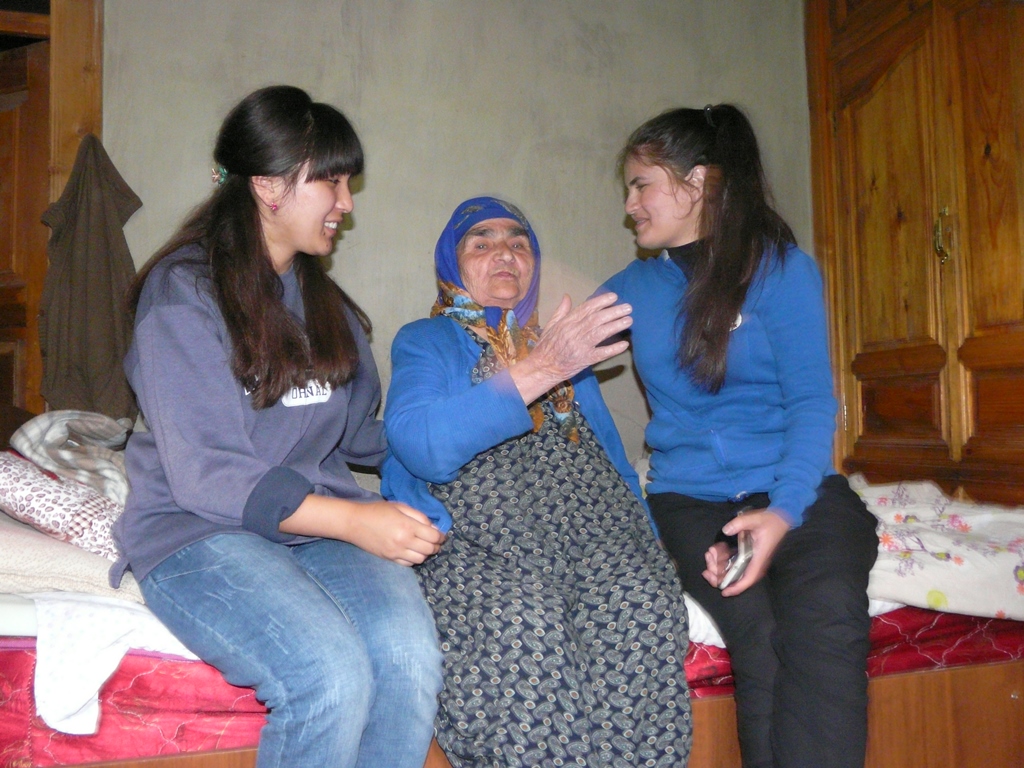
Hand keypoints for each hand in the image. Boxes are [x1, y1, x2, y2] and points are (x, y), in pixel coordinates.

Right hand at [280, 495, 445, 565]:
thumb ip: (419, 516)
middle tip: (436, 541)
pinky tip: (413, 551)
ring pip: (421, 559)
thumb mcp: (400, 506)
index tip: (441, 534)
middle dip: (436, 545)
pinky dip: (414, 559)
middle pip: (430, 549)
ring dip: (426, 553)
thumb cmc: (377, 511)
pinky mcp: (389, 559)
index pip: (433, 536)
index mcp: (407, 526)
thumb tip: (434, 527)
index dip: (441, 536)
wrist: (354, 523)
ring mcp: (396, 552)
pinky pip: (409, 563)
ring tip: (424, 546)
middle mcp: (403, 541)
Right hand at [510, 292, 631, 403]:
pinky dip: (613, 349)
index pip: (586, 308)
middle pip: (597, 319)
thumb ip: (561, 311)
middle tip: (628, 307)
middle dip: (614, 312)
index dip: (601, 301)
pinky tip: (624, 344)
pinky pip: (601, 353)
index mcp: (567, 322)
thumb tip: (567, 296)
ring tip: (629, 320)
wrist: (542, 367)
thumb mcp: (550, 325)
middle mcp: (574, 332)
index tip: (614, 297)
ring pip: (601, 333)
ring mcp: (580, 346)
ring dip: (616, 326)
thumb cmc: (546, 346)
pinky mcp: (585, 359)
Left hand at [702, 508, 790, 595]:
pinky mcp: (748, 555)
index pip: (748, 578)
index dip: (736, 588)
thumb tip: (726, 530)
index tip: (723, 591)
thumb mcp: (755, 519)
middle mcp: (755, 562)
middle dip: (719, 574)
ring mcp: (751, 559)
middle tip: (707, 564)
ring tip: (710, 553)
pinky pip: (733, 561)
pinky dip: (723, 557)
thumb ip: (740, 523)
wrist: (780, 518)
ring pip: (732, 569)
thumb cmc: (769, 521)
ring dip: (718, 564)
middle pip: (736, 577)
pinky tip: (716, 548)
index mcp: (758, 557)